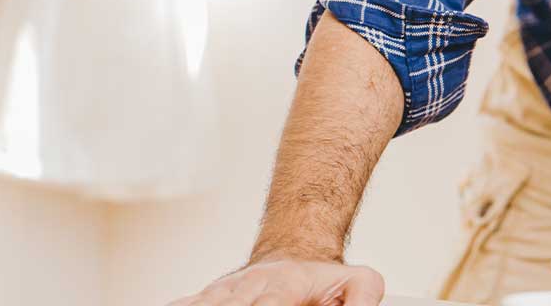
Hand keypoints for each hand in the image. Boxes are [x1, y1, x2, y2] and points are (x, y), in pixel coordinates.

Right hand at [167, 258, 384, 305]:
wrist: (297, 250)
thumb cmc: (324, 279)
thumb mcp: (361, 282)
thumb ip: (363, 299)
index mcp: (284, 284)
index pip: (269, 304)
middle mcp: (250, 286)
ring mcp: (225, 292)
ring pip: (205, 304)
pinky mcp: (209, 298)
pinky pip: (186, 304)